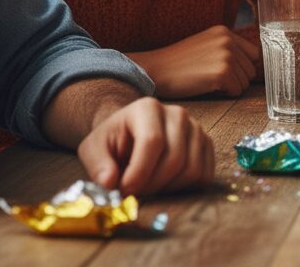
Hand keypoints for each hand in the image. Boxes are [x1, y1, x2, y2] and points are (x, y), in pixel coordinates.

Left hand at [78, 97, 213, 194]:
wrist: (130, 135)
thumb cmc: (112, 142)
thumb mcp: (94, 149)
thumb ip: (98, 165)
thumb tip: (109, 182)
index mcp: (147, 108)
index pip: (152, 141)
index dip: (139, 172)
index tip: (125, 189)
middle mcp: (176, 113)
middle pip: (175, 158)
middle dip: (153, 185)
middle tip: (135, 192)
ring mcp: (195, 128)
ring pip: (192, 169)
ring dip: (168, 189)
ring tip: (149, 188)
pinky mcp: (206, 144)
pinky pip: (204, 174)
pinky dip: (186, 188)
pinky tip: (166, 186)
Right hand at [133, 26, 261, 98]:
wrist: (156, 70)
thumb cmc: (178, 63)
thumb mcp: (205, 44)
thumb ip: (227, 48)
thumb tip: (251, 65)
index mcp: (225, 32)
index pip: (253, 54)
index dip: (242, 67)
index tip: (228, 73)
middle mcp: (229, 41)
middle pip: (251, 70)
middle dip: (236, 79)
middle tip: (213, 79)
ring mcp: (227, 56)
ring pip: (245, 82)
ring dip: (230, 88)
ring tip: (209, 82)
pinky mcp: (223, 73)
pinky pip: (236, 92)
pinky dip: (225, 95)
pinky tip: (208, 88)